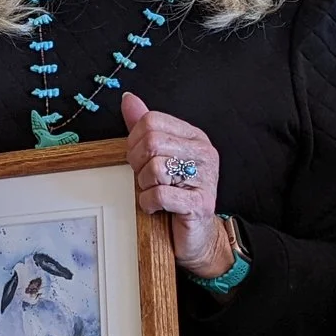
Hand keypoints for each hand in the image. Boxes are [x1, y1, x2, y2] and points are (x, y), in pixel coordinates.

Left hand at [121, 93, 228, 274]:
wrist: (195, 235)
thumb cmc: (174, 194)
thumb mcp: (159, 157)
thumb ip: (145, 129)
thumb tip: (129, 100)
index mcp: (193, 136)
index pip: (152, 121)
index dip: (135, 140)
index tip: (137, 158)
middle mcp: (203, 152)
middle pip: (152, 142)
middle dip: (138, 164)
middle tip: (144, 179)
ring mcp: (205, 177)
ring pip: (155, 168)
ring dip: (144, 186)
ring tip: (153, 192)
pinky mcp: (200, 203)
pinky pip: (160, 194)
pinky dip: (149, 203)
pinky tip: (156, 207)